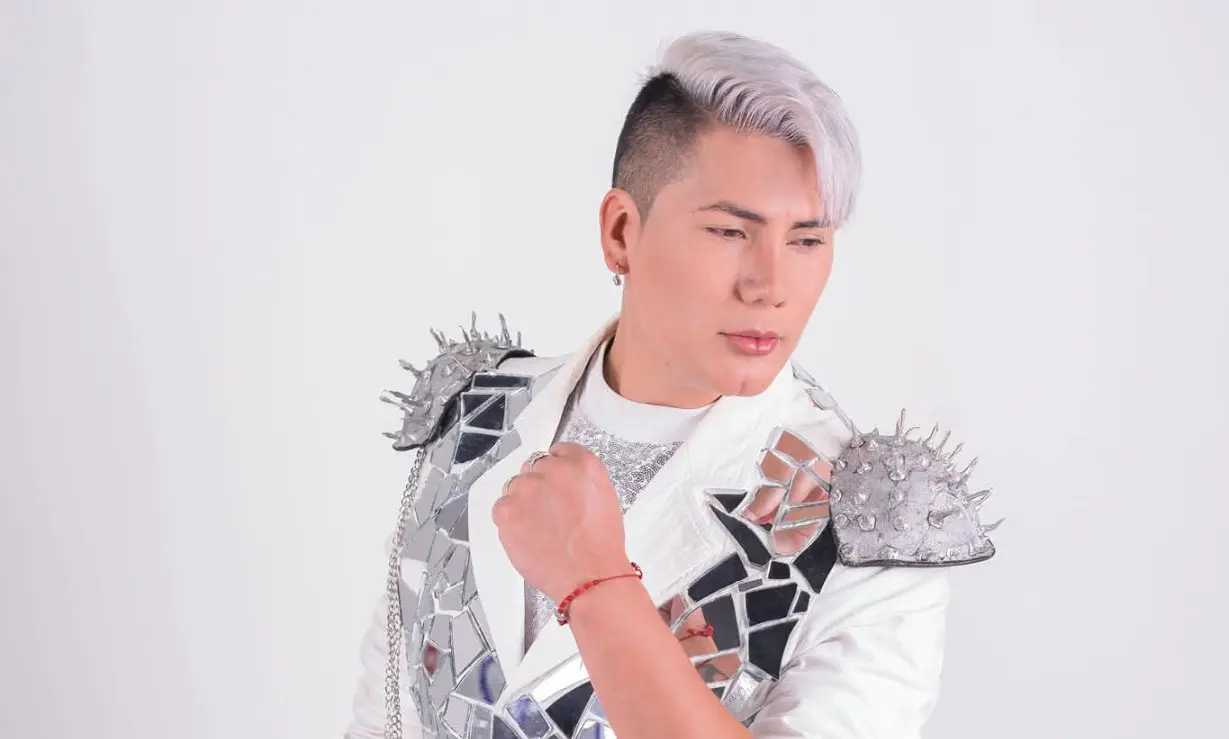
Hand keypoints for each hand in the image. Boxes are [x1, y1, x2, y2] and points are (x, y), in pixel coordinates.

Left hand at [492, 442, 631, 602]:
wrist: (589, 577)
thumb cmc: (600, 545)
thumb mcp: (603, 497)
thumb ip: (580, 479)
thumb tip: (561, 479)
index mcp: (583, 463)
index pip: (558, 451)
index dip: (556, 470)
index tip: (557, 485)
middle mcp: (553, 469)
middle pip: (533, 467)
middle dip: (539, 487)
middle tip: (550, 513)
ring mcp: (527, 488)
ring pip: (515, 486)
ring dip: (523, 502)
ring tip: (540, 528)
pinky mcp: (507, 510)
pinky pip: (501, 508)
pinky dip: (510, 520)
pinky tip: (528, 535)